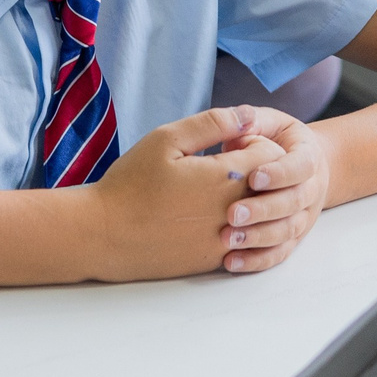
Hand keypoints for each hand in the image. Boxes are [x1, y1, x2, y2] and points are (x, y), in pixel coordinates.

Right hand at [85, 107, 290, 280]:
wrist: (103, 235)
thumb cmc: (130, 184)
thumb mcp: (166, 140)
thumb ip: (213, 123)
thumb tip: (249, 115)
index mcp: (225, 179)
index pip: (273, 156)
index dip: (256, 143)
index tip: (231, 144)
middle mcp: (234, 213)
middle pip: (272, 188)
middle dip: (258, 171)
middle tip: (226, 164)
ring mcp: (225, 242)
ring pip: (261, 218)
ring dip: (249, 200)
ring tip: (215, 191)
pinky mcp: (212, 261)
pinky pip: (243, 242)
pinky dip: (236, 226)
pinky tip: (203, 215)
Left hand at [212, 105, 337, 272]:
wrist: (305, 166)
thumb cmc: (279, 140)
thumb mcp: (271, 123)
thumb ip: (254, 122)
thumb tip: (239, 122)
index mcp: (308, 157)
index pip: (300, 166)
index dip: (279, 173)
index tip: (253, 178)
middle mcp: (311, 189)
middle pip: (293, 203)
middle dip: (263, 210)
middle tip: (232, 214)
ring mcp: (303, 216)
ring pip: (286, 232)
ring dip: (258, 238)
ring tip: (228, 239)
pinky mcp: (292, 238)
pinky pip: (279, 254)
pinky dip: (256, 261)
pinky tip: (231, 262)